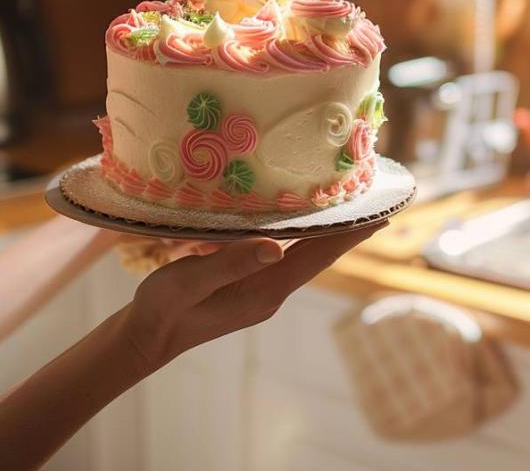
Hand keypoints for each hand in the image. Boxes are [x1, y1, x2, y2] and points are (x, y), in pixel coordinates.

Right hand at [119, 223, 384, 372]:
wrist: (147, 337)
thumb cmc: (163, 309)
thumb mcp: (189, 282)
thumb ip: (229, 263)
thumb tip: (275, 247)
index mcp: (266, 289)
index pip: (320, 255)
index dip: (351, 233)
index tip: (382, 211)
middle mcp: (273, 289)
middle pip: (321, 253)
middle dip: (348, 225)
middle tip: (373, 192)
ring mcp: (263, 288)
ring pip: (306, 253)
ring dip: (327, 228)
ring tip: (348, 198)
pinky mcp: (251, 283)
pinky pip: (287, 254)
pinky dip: (302, 233)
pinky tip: (301, 215)